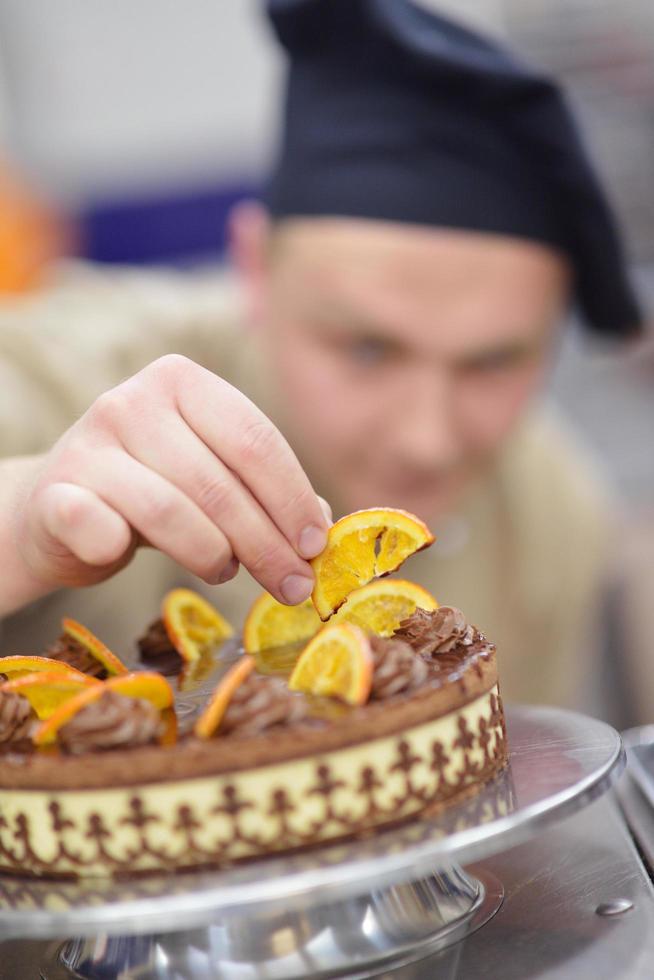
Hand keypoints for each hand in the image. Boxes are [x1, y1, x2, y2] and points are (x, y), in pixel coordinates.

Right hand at [12, 355, 330, 603]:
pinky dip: (119, 548)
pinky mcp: (54, 493)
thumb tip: (322, 525)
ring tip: (227, 571)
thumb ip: (263, 490)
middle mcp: (130, 401)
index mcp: (181, 381)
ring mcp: (87, 444)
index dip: (292, 497)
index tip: (316, 546)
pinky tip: (129, 556)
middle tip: (293, 585)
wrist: (58, 508)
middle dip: (266, 544)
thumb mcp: (211, 475)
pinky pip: (99, 527)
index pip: (254, 439)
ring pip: (170, 511)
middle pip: (219, 483)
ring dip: (213, 555)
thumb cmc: (152, 487)